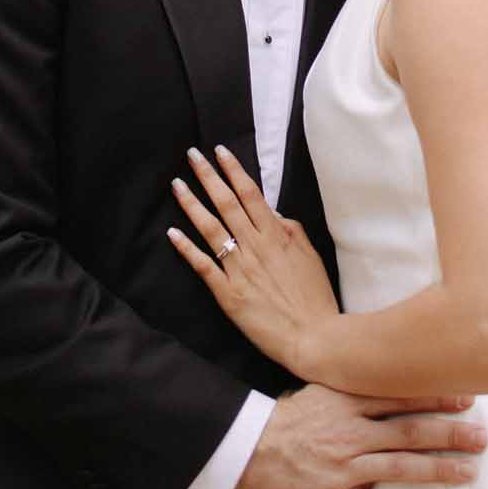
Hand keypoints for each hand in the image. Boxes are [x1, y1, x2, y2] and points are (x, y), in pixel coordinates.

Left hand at [168, 146, 336, 372]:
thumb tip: (273, 215)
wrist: (313, 337)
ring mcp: (239, 269)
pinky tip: (172, 232)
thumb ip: (291, 231)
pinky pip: (203, 266)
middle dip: (208, 176)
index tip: (220, 151)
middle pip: (226, 204)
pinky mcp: (228, 294)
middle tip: (192, 155)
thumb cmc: (315, 298)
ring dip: (192, 204)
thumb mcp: (310, 256)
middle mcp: (255, 247)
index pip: (250, 194)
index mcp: (276, 236)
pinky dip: (187, 248)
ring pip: (210, 229)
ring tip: (176, 185)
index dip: (234, 171)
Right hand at [238, 383, 486, 488]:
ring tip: (469, 472)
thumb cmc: (290, 418)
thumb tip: (392, 369)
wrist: (250, 450)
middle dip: (448, 434)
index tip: (467, 398)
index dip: (435, 398)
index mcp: (348, 403)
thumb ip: (355, 383)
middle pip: (408, 432)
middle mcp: (351, 433)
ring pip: (399, 467)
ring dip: (437, 470)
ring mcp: (343, 467)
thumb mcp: (321, 389)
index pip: (400, 397)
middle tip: (481, 437)